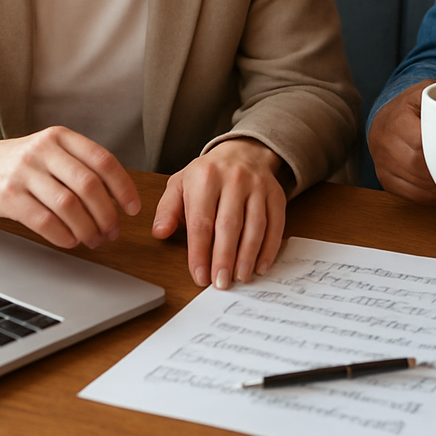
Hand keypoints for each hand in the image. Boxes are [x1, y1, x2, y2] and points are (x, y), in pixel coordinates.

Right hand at [0, 127, 140, 248]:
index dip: (123, 187)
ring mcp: (24, 171)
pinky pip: (43, 220)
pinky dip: (62, 235)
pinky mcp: (8, 195)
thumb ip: (80, 166)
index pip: (104, 161)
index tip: (132, 208)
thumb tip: (118, 197)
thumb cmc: (21, 162)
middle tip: (113, 231)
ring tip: (93, 240)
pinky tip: (70, 241)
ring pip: (68, 205)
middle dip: (107, 213)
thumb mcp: (52, 151)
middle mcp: (44, 150)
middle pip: (89, 185)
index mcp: (62, 137)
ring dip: (86, 228)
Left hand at [151, 138, 285, 289]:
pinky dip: (269, 247)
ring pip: (255, 226)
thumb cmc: (208, 176)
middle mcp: (234, 179)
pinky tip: (261, 266)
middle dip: (224, 258)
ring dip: (248, 256)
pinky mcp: (276, 194)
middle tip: (220, 283)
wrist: (243, 152)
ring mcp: (258, 186)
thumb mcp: (180, 185)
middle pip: (229, 225)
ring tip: (240, 278)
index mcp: (205, 178)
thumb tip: (160, 232)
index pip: (201, 221)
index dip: (200, 252)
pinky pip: (276, 224)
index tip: (199, 276)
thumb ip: (167, 210)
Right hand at [367, 80, 435, 203]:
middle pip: (417, 165)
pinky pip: (409, 194)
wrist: (386, 117)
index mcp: (396, 119)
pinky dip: (429, 196)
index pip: (419, 142)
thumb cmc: (412, 105)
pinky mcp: (384, 179)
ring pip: (415, 184)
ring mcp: (381, 163)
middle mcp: (384, 142)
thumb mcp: (427, 92)